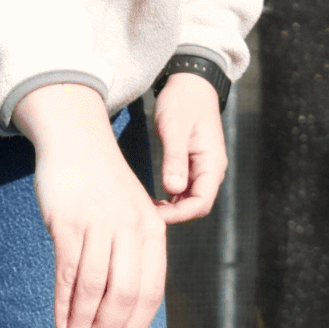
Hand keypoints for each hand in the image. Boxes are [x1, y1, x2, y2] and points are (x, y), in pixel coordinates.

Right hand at [13, 83, 165, 327]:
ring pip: (94, 289)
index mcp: (152, 232)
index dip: (135, 326)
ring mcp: (99, 226)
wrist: (77, 144)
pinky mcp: (68, 224)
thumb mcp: (129, 217)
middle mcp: (131, 229)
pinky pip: (68, 274)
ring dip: (84, 324)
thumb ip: (132, 255)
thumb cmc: (102, 187)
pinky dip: (64, 304)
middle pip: (123, 295)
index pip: (150, 291)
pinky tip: (61, 324)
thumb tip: (124, 307)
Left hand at [154, 72, 227, 223]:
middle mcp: (211, 170)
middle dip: (172, 215)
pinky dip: (167, 201)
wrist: (190, 83)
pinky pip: (182, 193)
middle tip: (143, 214)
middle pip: (195, 207)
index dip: (178, 215)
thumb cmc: (183, 101)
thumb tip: (174, 188)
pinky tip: (149, 200)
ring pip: (188, 202)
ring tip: (143, 208)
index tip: (153, 215)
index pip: (201, 203)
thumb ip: (175, 159)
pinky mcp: (192, 168)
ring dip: (168, 210)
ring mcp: (202, 170)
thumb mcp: (175, 129)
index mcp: (212, 163)